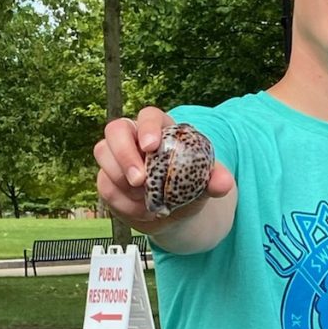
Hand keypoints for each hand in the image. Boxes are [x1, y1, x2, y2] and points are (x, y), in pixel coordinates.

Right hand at [95, 106, 235, 229]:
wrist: (176, 213)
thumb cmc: (189, 187)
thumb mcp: (206, 183)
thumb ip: (216, 180)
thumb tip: (224, 183)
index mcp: (160, 129)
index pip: (149, 116)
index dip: (147, 128)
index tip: (151, 146)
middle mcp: (134, 137)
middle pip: (115, 129)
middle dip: (124, 154)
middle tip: (139, 180)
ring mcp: (117, 157)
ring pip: (103, 154)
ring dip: (121, 180)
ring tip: (146, 201)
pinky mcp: (107, 178)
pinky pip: (105, 185)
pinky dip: (122, 202)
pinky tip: (141, 211)